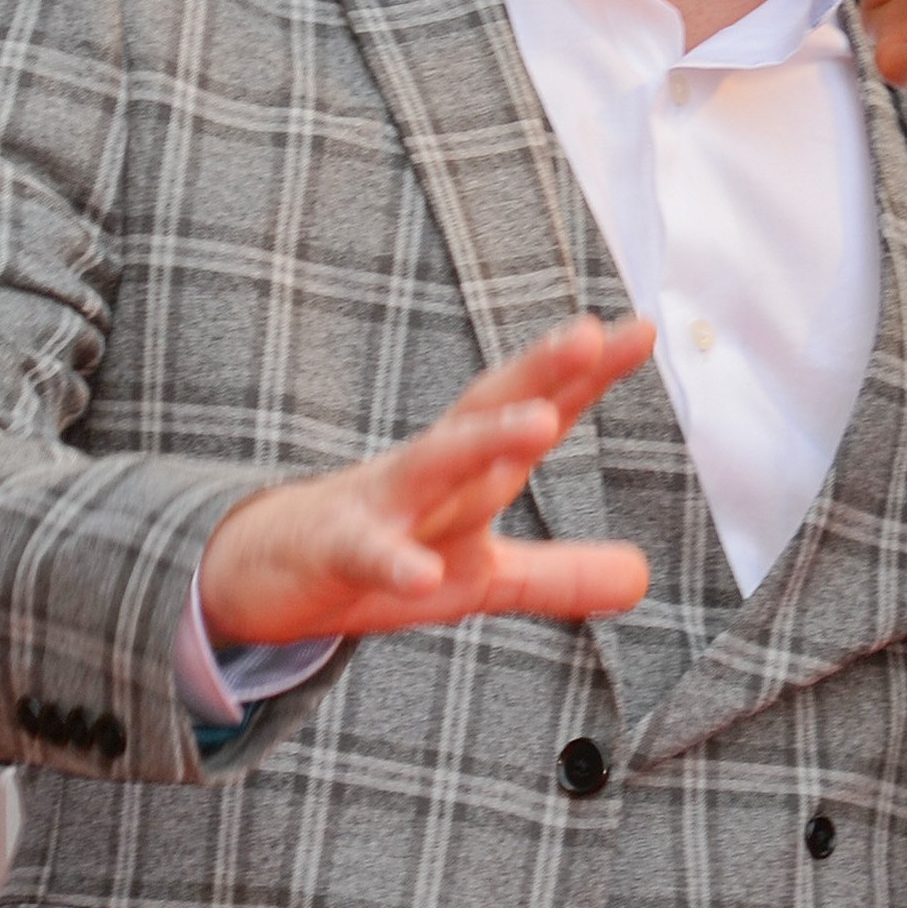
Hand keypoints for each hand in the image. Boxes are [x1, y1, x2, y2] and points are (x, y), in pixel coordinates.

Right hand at [192, 316, 657, 647]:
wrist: (263, 576)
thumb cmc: (380, 556)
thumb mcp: (480, 575)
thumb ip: (560, 574)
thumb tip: (643, 578)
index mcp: (469, 471)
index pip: (532, 410)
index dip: (586, 375)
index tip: (642, 329)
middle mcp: (429, 474)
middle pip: (486, 411)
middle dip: (539, 374)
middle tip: (588, 336)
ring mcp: (379, 507)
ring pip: (433, 466)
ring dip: (486, 442)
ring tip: (542, 423)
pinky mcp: (335, 554)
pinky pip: (367, 556)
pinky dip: (395, 564)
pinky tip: (424, 577)